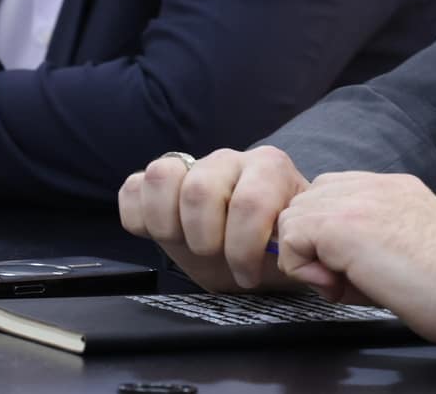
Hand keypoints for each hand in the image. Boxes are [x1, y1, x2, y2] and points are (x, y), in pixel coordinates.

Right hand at [118, 145, 328, 292]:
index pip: (249, 202)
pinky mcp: (160, 180)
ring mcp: (191, 164)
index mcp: (269, 169)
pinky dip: (139, 218)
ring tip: (188, 246)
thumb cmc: (273, 249)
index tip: (248, 275)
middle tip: (216, 258)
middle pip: (198, 189)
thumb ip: (299, 254)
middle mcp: (230, 160)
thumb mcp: (293, 254)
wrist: (253, 245)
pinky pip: (132, 187)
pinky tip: (164, 236)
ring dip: (169, 225)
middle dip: (205, 239)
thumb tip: (303, 263)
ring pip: (161, 176)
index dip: (244, 248)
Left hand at [273, 172, 435, 344]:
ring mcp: (355, 198)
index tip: (350, 270)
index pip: (332, 195)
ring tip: (343, 283)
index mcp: (390, 189)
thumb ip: (368, 246)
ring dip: (307, 255)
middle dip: (313, 244)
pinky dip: (302, 266)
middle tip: (343, 280)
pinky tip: (337, 284)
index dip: (329, 235)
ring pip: (293, 219)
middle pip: (307, 204)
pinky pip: (290, 239)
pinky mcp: (340, 224)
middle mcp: (371, 184)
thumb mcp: (406, 249)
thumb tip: (329, 269)